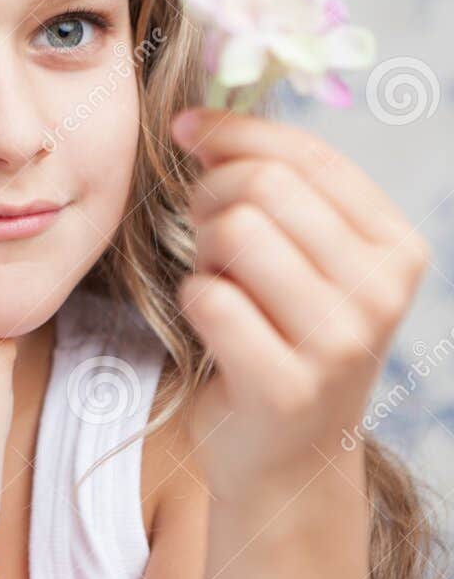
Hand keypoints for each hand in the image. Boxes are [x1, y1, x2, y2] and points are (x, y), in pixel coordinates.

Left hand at [169, 106, 430, 499]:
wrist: (285, 458)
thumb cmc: (281, 339)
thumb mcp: (303, 259)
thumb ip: (274, 189)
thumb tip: (197, 120)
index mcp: (395, 247)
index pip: (310, 154)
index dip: (235, 130)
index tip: (184, 128)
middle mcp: (380, 292)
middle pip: (264, 185)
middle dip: (211, 193)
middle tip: (203, 229)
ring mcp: (338, 343)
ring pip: (234, 232)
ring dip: (202, 248)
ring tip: (216, 278)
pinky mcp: (286, 386)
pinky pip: (208, 299)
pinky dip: (192, 300)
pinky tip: (212, 324)